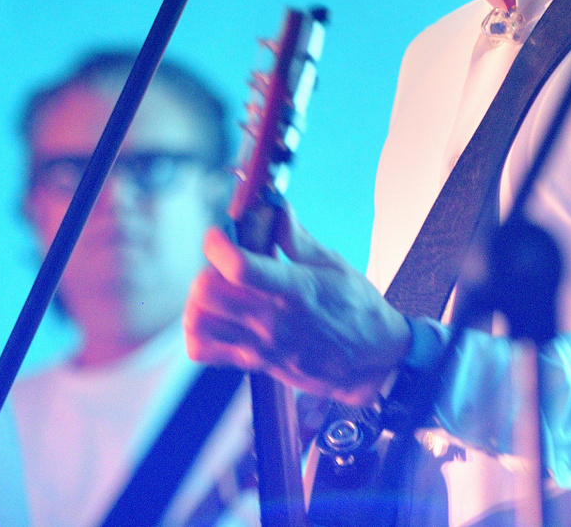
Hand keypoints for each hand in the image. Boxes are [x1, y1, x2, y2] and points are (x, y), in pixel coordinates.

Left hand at [184, 208, 412, 406]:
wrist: (372, 360)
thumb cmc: (357, 308)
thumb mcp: (333, 264)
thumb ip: (296, 236)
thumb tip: (273, 207)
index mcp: (294, 289)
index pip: (238, 268)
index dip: (217, 245)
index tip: (217, 235)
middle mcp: (271, 320)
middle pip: (206, 294)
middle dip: (206, 271)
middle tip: (221, 267)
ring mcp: (260, 346)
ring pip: (198, 323)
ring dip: (199, 302)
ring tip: (218, 292)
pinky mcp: (254, 363)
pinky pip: (203, 351)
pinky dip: (199, 332)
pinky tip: (218, 317)